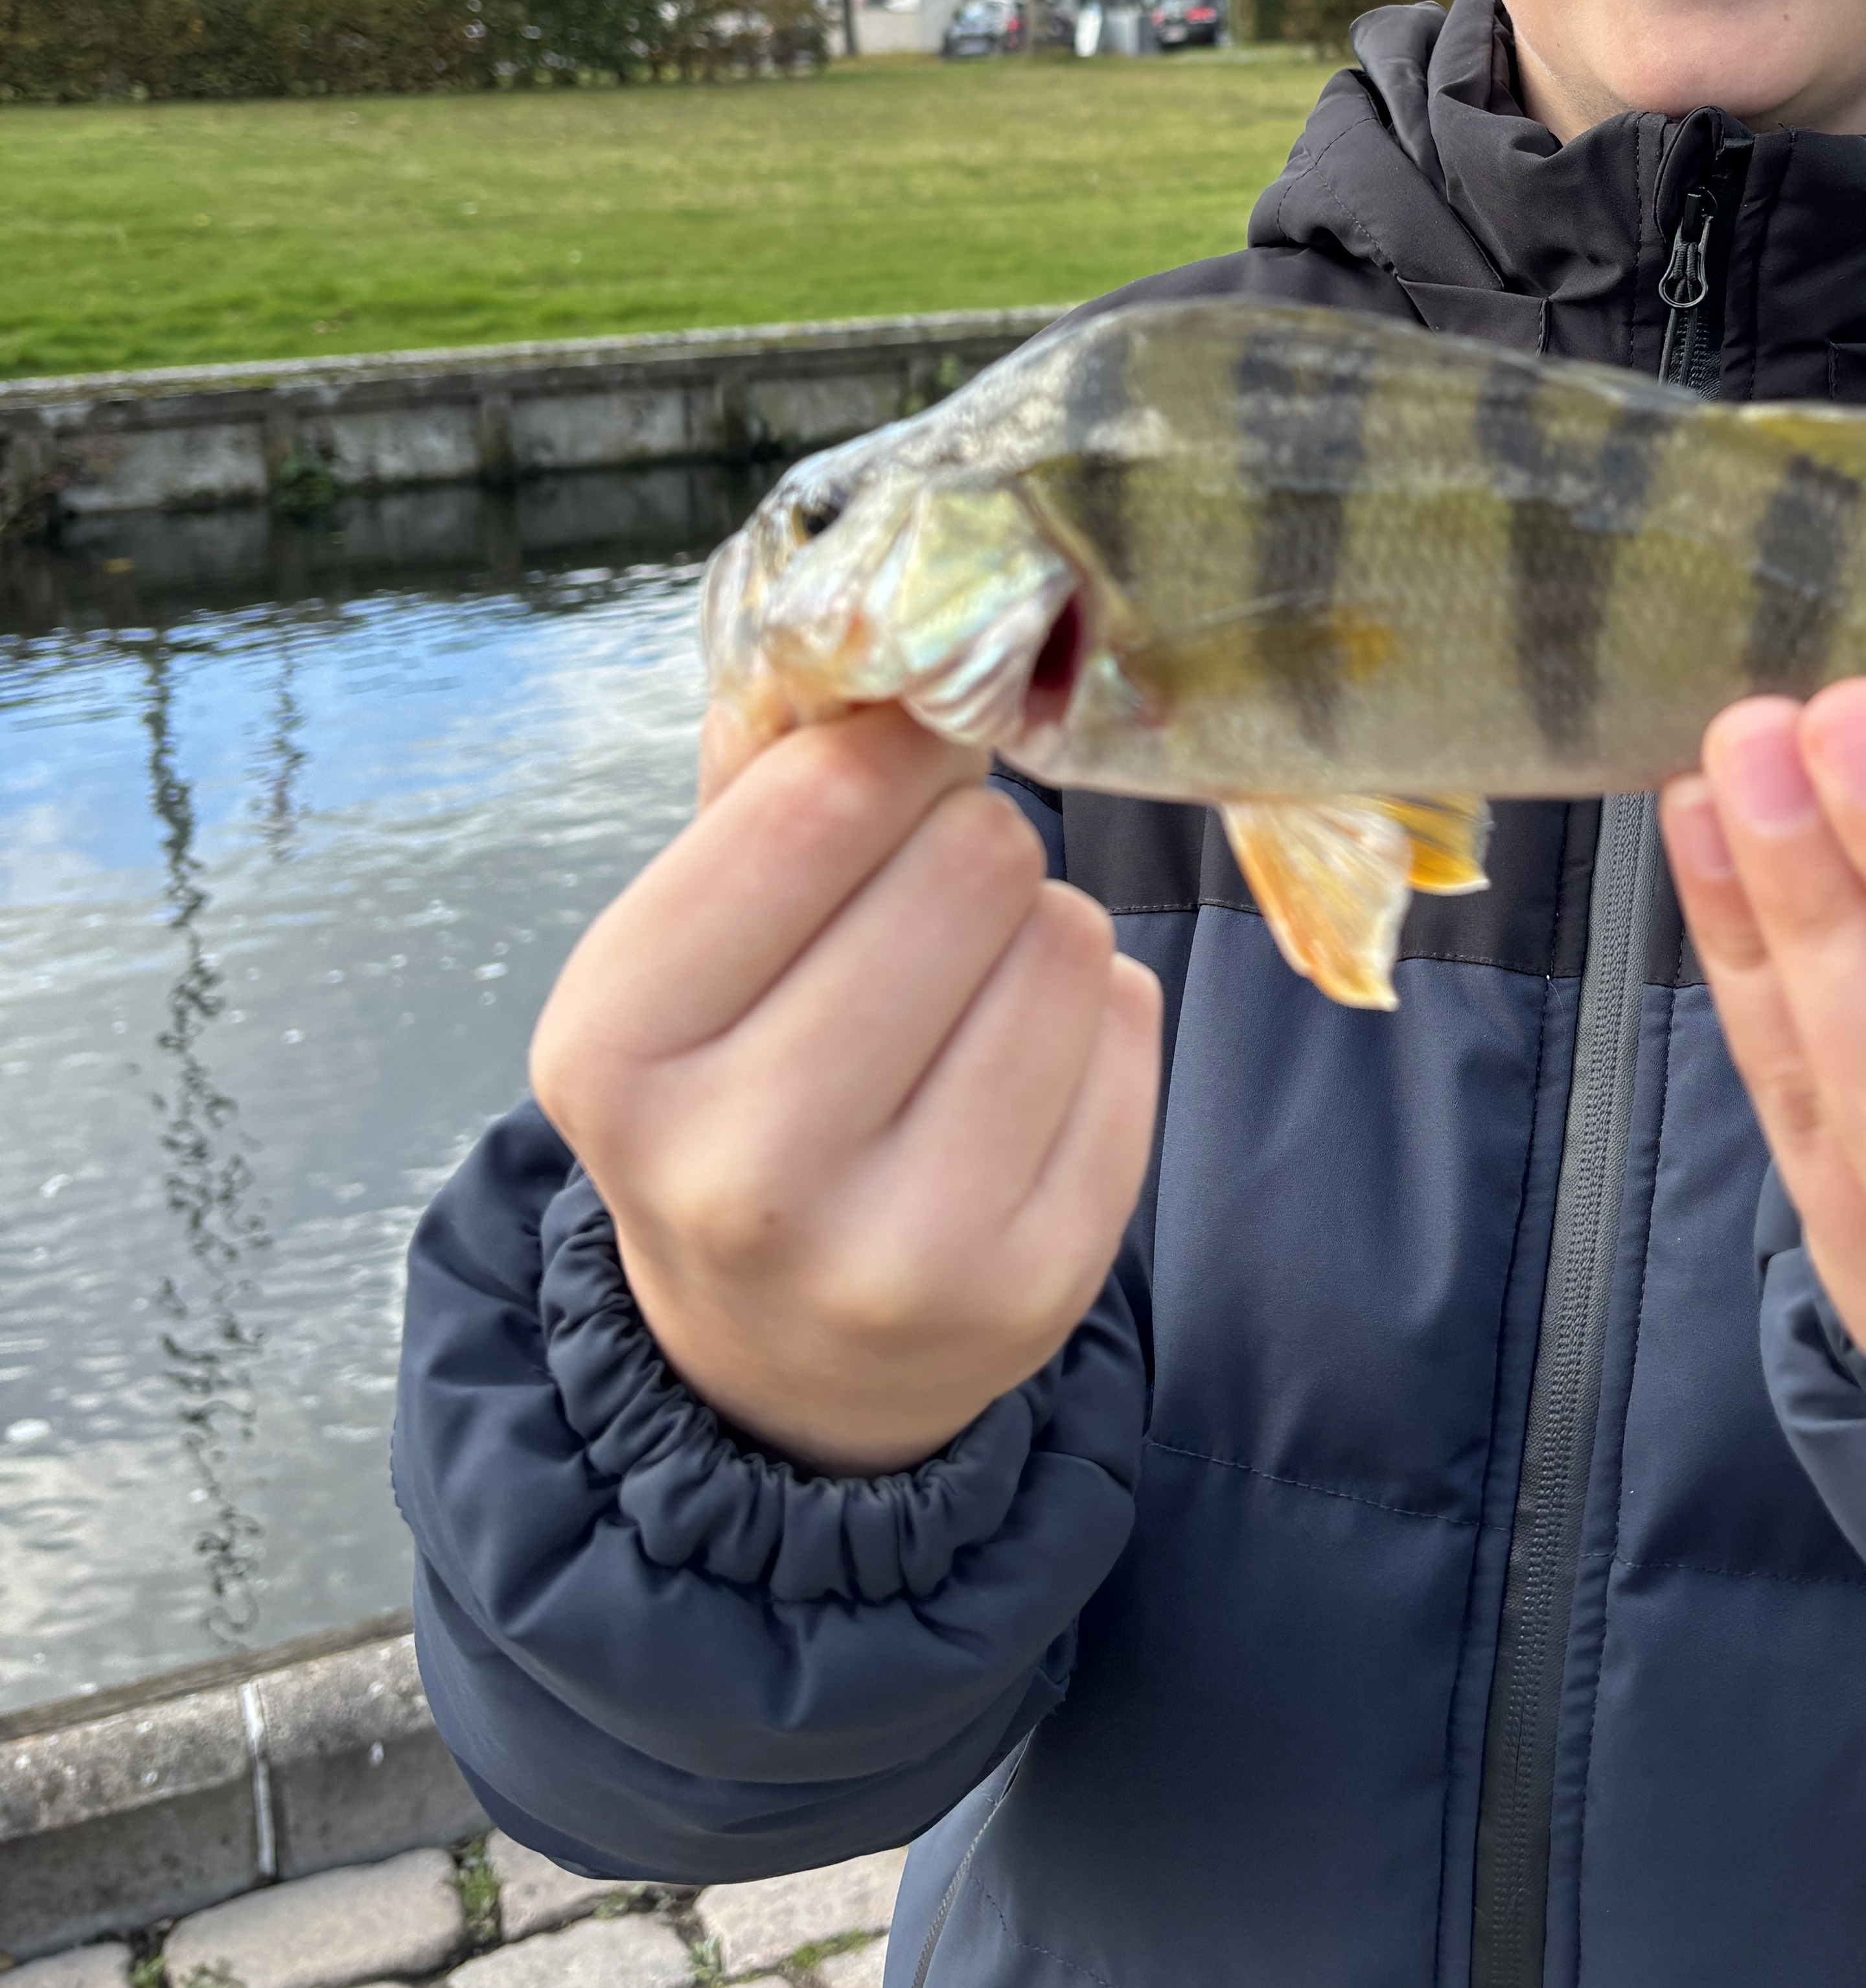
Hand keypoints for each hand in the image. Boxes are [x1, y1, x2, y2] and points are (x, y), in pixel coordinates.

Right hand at [530, 705, 1160, 1476]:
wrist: (784, 1352)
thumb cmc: (739, 1088)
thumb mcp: (687, 952)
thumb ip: (759, 788)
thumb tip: (855, 635)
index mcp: (616, 1047)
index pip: (814, 804)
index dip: (897, 744)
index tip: (910, 751)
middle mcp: (741, 1165)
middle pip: (968, 860)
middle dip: (970, 844)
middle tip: (936, 899)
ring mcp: (893, 1248)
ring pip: (1065, 939)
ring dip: (1038, 931)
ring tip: (971, 994)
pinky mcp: (1031, 1289)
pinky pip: (1127, 1035)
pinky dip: (1094, 1021)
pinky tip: (1019, 1073)